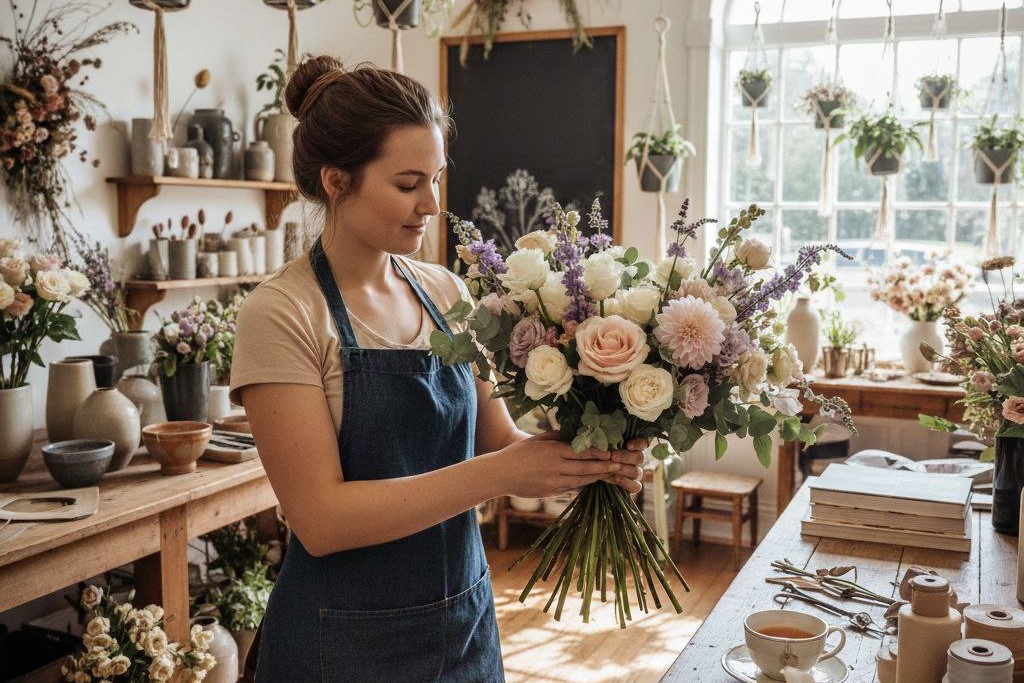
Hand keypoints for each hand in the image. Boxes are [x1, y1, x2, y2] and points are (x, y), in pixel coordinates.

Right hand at [494, 432, 644, 497]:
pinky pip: (572, 488)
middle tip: (619, 466)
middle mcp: (556, 468)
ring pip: (581, 480)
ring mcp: (554, 482)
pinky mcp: (551, 492)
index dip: (598, 453)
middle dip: (604, 467)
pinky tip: (592, 480)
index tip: (611, 452)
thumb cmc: (518, 453)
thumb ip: (557, 436)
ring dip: (597, 477)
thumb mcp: (538, 439)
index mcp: (553, 452)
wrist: (500, 474)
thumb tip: (576, 433)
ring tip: (609, 474)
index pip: (581, 452)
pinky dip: (583, 484)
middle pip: (586, 468)